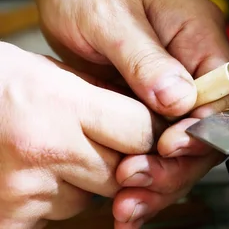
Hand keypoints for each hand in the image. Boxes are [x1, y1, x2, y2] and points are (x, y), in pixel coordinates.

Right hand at [0, 42, 162, 227]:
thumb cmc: (0, 84)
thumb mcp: (56, 74)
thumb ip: (106, 99)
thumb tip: (152, 123)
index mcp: (63, 103)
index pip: (143, 131)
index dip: (152, 132)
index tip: (148, 131)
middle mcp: (47, 148)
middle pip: (122, 170)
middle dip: (119, 160)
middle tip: (94, 141)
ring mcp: (26, 189)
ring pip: (89, 199)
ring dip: (82, 184)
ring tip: (53, 155)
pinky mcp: (8, 218)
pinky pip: (57, 220)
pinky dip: (52, 204)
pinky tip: (36, 179)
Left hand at [35, 0, 228, 224]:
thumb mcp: (111, 16)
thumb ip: (146, 58)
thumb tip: (180, 99)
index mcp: (199, 31)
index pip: (225, 89)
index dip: (203, 125)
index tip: (169, 147)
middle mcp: (195, 59)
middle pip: (209, 123)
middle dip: (179, 160)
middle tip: (139, 182)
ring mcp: (175, 80)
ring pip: (185, 138)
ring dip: (161, 172)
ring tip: (129, 198)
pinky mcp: (152, 96)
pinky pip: (158, 137)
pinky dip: (145, 166)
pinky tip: (127, 189)